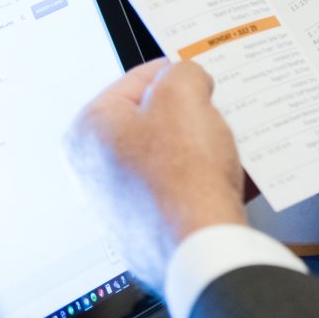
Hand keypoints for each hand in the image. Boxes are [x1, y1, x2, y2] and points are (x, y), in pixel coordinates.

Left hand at [66, 60, 247, 291]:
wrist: (200, 246)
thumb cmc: (183, 179)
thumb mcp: (185, 96)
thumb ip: (183, 71)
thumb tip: (187, 79)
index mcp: (90, 127)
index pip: (142, 78)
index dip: (180, 74)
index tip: (203, 77)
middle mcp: (96, 164)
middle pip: (156, 116)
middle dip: (193, 114)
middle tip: (216, 115)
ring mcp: (121, 195)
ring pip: (173, 150)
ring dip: (204, 145)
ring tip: (225, 149)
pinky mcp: (148, 219)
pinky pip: (183, 183)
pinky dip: (206, 176)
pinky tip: (228, 177)